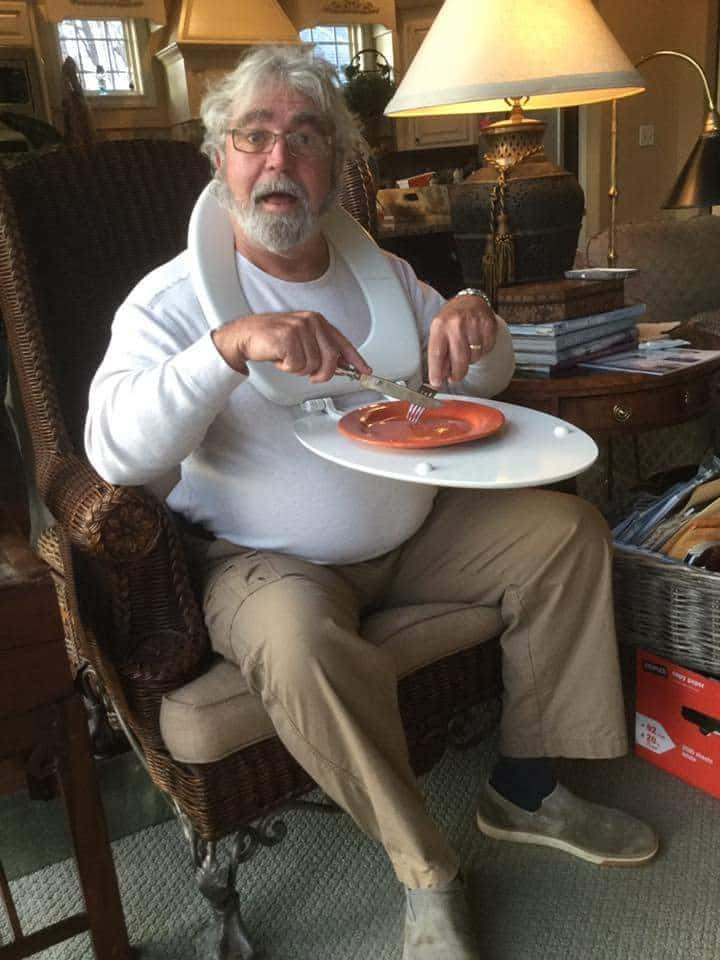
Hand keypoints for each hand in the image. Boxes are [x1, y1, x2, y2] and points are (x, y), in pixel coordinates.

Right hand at [211, 311, 370, 381]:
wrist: (245, 335)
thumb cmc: (272, 339)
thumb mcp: (302, 341)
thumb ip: (321, 351)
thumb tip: (339, 366)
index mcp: (318, 321)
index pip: (342, 343)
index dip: (356, 359)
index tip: (365, 371)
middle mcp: (311, 321)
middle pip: (330, 359)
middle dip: (320, 373)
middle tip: (307, 372)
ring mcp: (299, 328)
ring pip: (312, 366)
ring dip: (297, 369)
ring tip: (286, 357)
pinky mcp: (287, 337)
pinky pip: (296, 366)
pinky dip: (286, 368)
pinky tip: (278, 357)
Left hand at [426, 295, 496, 387]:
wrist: (469, 300)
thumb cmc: (452, 318)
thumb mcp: (438, 332)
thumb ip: (439, 354)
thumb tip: (439, 376)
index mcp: (440, 326)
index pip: (437, 353)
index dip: (436, 371)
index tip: (436, 383)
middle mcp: (456, 324)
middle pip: (459, 359)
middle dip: (456, 373)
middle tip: (454, 377)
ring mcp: (474, 324)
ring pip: (474, 356)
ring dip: (470, 360)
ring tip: (466, 350)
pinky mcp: (488, 325)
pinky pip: (486, 349)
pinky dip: (482, 351)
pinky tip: (476, 343)